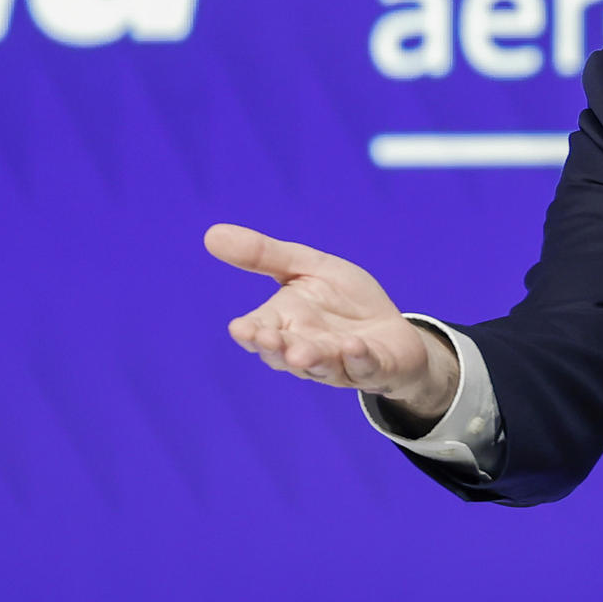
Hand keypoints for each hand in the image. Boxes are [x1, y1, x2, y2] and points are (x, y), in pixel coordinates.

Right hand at [204, 223, 459, 423]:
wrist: (391, 328)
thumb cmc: (343, 301)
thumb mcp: (308, 268)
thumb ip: (264, 256)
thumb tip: (211, 234)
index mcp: (284, 324)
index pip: (259, 331)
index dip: (251, 332)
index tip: (241, 328)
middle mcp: (306, 348)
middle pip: (284, 354)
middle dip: (276, 348)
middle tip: (267, 340)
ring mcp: (339, 362)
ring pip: (321, 366)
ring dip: (311, 360)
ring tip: (301, 354)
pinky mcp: (373, 367)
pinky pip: (364, 366)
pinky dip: (358, 358)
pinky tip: (353, 346)